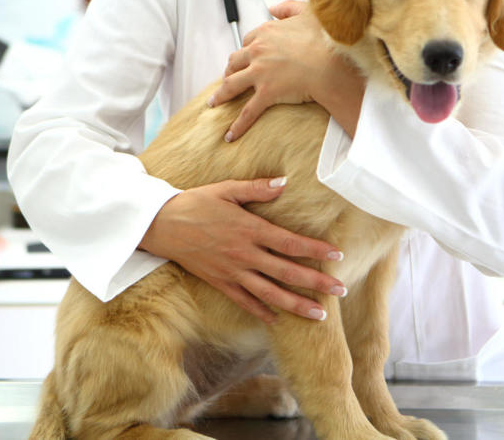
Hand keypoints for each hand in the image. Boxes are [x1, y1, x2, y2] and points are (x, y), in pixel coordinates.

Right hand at [139, 177, 345, 323]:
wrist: (162, 225)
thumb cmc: (195, 203)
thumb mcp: (225, 189)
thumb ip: (256, 188)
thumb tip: (284, 183)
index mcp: (249, 229)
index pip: (291, 243)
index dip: (316, 250)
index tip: (337, 256)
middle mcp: (244, 254)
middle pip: (287, 273)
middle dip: (316, 283)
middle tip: (341, 291)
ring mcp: (232, 272)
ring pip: (270, 294)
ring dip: (297, 305)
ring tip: (320, 315)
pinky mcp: (220, 282)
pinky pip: (245, 302)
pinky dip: (262, 312)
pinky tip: (278, 321)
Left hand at [209, 0, 338, 141]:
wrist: (333, 62)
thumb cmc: (324, 39)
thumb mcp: (307, 12)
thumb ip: (288, 7)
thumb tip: (273, 7)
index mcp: (266, 32)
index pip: (247, 41)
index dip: (246, 50)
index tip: (246, 56)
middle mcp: (258, 51)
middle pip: (234, 61)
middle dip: (230, 70)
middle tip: (229, 77)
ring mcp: (260, 73)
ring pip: (232, 84)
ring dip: (222, 94)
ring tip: (216, 102)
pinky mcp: (266, 93)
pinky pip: (248, 111)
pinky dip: (238, 124)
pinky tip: (230, 134)